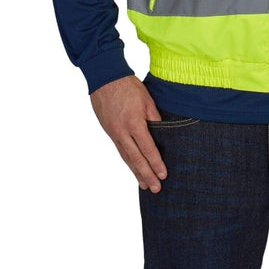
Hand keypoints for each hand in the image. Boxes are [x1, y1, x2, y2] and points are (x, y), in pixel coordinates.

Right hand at [90, 75, 167, 193]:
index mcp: (134, 123)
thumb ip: (154, 117)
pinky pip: (120, 150)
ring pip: (126, 157)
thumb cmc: (128, 86)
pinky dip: (127, 162)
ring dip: (136, 172)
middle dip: (147, 174)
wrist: (105, 79)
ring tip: (144, 185)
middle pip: (136, 159)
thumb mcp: (147, 99)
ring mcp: (114, 133)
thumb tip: (161, 131)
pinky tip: (133, 168)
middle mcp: (122, 132)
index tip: (163, 175)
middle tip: (156, 188)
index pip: (148, 149)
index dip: (156, 163)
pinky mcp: (109, 132)